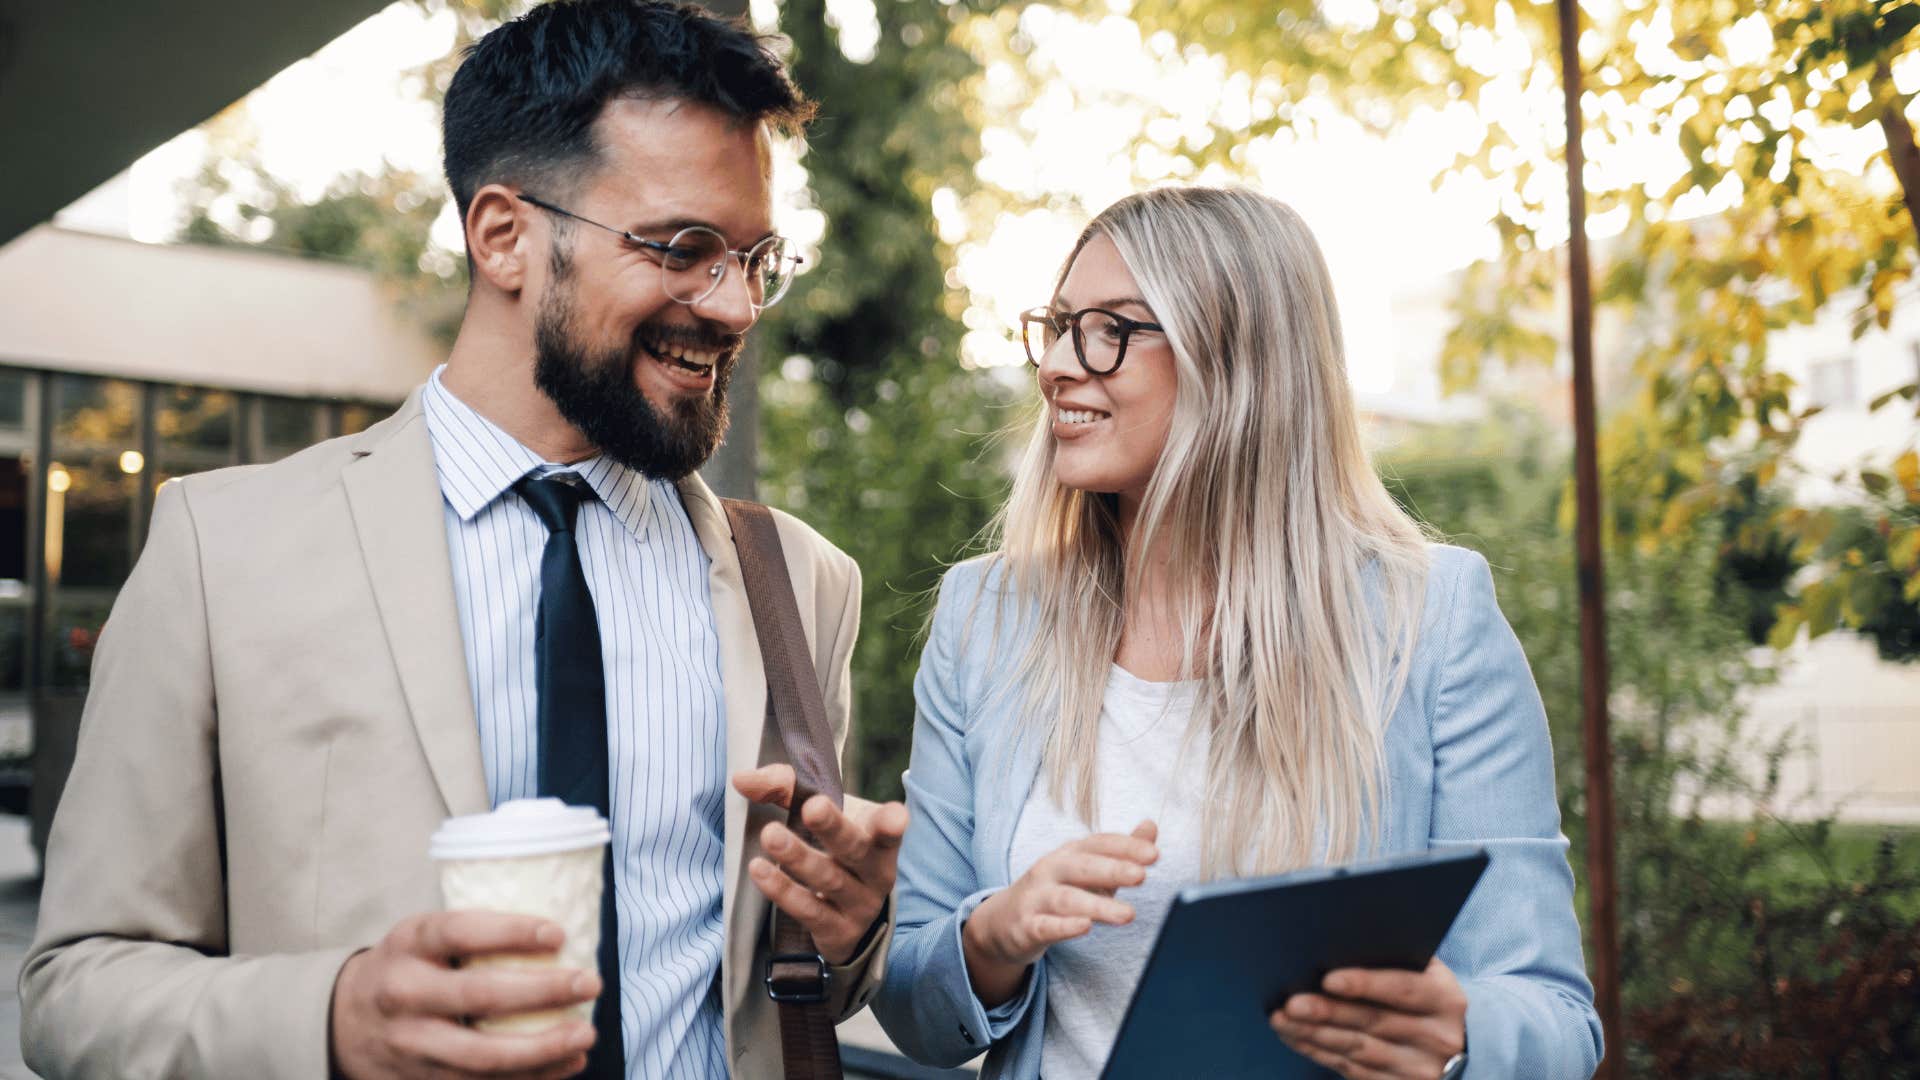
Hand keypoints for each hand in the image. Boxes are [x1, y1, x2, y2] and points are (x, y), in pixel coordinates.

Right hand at [330, 911, 600, 1079]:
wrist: (343, 1020)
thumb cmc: (408, 966)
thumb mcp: (423, 934)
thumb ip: (474, 932)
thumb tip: (560, 932)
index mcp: (409, 944)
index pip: (460, 932)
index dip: (511, 932)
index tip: (559, 934)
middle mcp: (404, 993)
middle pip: (478, 997)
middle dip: (543, 992)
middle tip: (590, 983)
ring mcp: (410, 1044)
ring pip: (481, 1055)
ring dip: (542, 1049)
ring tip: (585, 1035)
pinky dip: (530, 1078)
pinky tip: (567, 1064)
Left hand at [731, 764, 908, 964]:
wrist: (846, 916)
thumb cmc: (833, 850)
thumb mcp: (818, 815)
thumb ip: (784, 789)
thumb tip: (741, 779)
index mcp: (877, 840)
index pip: (888, 829)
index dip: (892, 823)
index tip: (893, 816)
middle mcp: (876, 874)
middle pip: (854, 848)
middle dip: (833, 827)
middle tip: (812, 806)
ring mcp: (860, 906)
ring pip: (829, 879)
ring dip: (799, 856)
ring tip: (770, 835)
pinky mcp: (837, 932)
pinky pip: (809, 911)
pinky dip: (783, 890)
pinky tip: (759, 870)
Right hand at [961, 820, 1158, 1006]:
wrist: (1003, 922)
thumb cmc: (1055, 892)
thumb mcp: (1088, 870)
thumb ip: (1120, 852)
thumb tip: (1151, 827)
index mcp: (1069, 854)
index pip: (1098, 844)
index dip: (1125, 847)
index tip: (1153, 854)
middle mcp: (1051, 870)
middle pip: (1082, 866)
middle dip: (1113, 869)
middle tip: (1142, 876)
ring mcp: (1036, 898)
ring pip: (1066, 899)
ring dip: (1098, 906)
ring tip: (1128, 914)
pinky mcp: (1026, 926)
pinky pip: (1045, 926)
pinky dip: (1065, 927)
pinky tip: (1085, 927)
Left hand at [1268, 957, 1467, 1079]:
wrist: (1462, 1046)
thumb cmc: (1429, 997)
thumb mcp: (1429, 974)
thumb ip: (1397, 958)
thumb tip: (1342, 939)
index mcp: (1445, 999)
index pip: (1402, 989)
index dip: (1365, 983)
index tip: (1328, 979)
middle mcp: (1436, 1037)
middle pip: (1373, 1023)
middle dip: (1327, 1012)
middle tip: (1291, 1003)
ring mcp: (1419, 1068)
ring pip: (1357, 1050)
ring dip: (1314, 1035)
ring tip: (1282, 1020)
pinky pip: (1352, 1070)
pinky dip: (1319, 1052)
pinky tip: (1297, 1037)